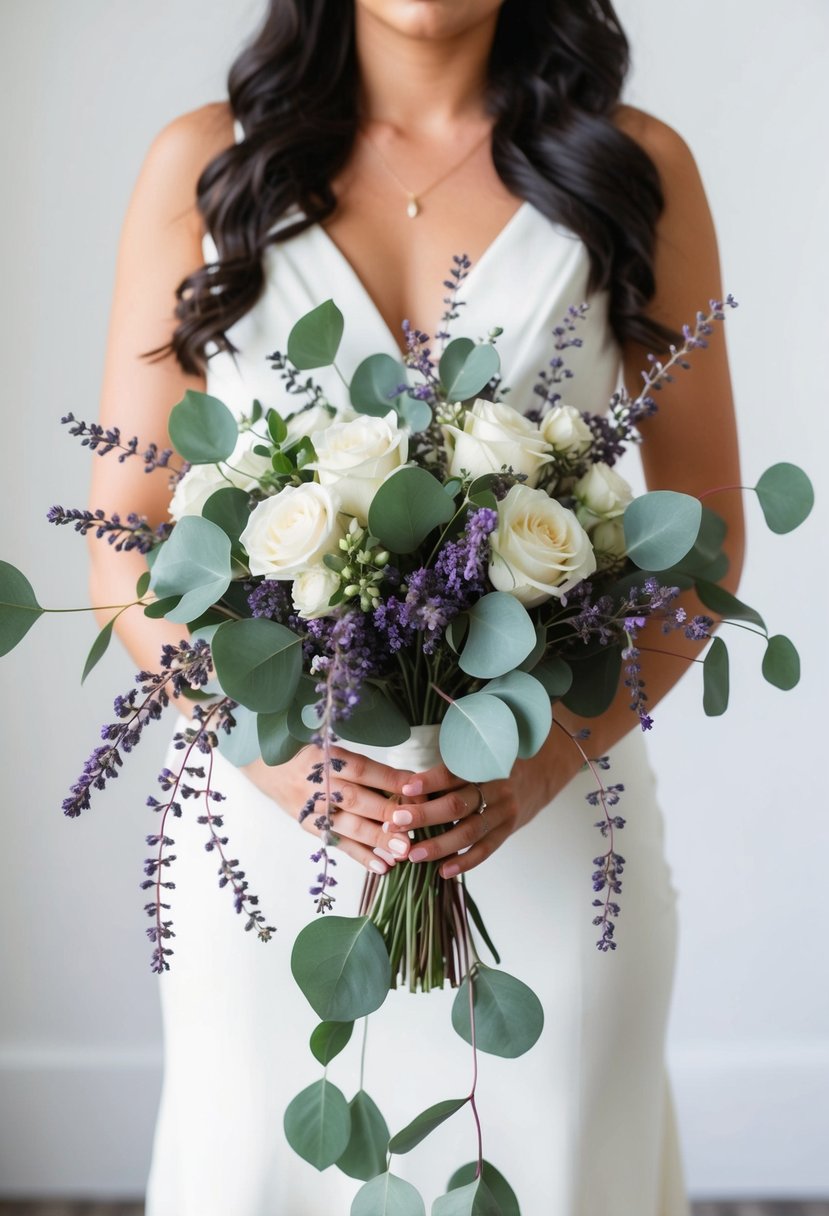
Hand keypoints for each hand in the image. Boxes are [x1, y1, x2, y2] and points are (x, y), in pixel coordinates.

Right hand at [242, 745, 417, 874]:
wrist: (270, 769)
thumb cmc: (314, 758)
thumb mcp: (335, 752)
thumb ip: (368, 769)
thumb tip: (410, 785)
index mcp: (326, 757)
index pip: (362, 769)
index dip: (389, 779)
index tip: (416, 789)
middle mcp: (318, 783)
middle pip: (354, 799)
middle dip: (385, 814)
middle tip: (412, 829)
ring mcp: (312, 808)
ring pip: (347, 825)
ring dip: (376, 839)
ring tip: (402, 852)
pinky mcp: (311, 827)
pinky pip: (338, 843)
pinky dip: (361, 856)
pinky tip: (383, 867)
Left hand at [379, 736, 580, 878]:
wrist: (542, 772)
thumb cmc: (496, 763)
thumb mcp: (480, 755)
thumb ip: (452, 769)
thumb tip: (409, 788)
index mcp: (484, 764)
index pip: (454, 773)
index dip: (429, 781)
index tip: (405, 789)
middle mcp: (496, 787)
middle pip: (457, 804)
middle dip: (425, 815)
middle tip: (396, 824)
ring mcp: (504, 811)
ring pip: (469, 831)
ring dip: (439, 845)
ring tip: (412, 854)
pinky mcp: (508, 830)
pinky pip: (486, 849)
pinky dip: (465, 861)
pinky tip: (443, 871)